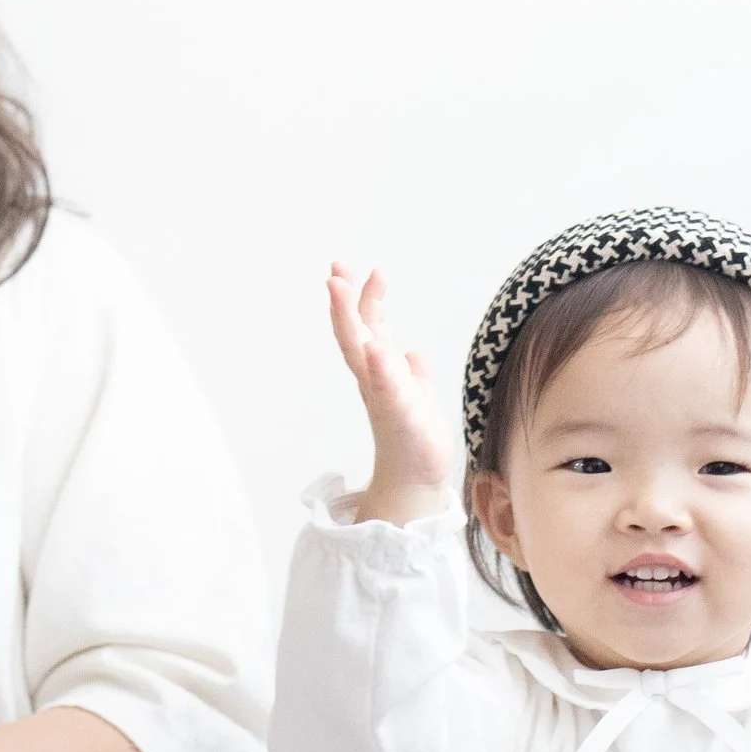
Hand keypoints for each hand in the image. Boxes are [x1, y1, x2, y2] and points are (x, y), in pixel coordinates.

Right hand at [329, 261, 451, 521]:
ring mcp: (386, 398)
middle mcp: (375, 381)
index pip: (364, 327)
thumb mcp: (416, 396)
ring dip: (352, 322)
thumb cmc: (415, 439)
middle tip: (334, 272)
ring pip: (364, 355)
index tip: (347, 269)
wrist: (416, 482)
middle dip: (343, 303)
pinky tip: (381, 349)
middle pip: (353, 335)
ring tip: (342, 290)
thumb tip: (411, 354)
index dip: (356, 298)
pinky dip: (383, 370)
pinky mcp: (403, 418)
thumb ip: (411, 374)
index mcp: (378, 372)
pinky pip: (390, 391)